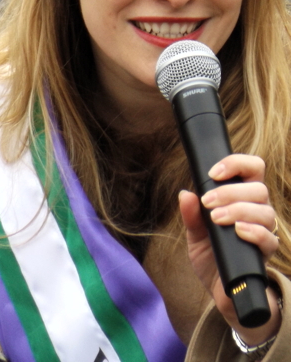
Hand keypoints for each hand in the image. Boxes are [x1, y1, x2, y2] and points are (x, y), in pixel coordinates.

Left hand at [178, 154, 280, 345]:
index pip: (252, 168)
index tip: (213, 172)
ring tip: (217, 219)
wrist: (222, 291)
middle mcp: (256, 211)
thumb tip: (185, 193)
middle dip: (230, 192)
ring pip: (265, 210)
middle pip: (258, 188)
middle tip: (209, 203)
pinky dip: (253, 231)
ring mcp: (263, 231)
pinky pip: (269, 238)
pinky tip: (237, 231)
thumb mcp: (194, 234)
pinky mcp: (265, 253)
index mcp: (241, 197)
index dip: (236, 163)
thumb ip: (191, 215)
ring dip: (239, 210)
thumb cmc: (212, 255)